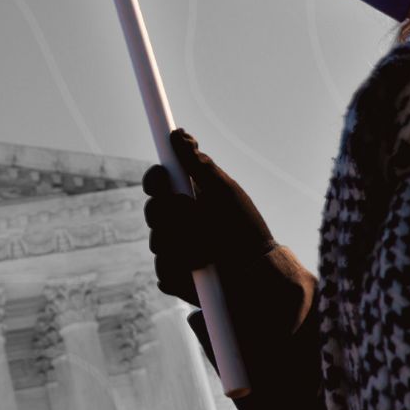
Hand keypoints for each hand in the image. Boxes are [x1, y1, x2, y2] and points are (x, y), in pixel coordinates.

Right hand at [142, 128, 274, 304]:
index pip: (157, 183)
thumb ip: (199, 164)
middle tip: (196, 218)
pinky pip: (163, 271)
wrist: (258, 273)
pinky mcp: (174, 277)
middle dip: (173, 216)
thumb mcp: (224, 192)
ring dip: (185, 244)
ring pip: (157, 242)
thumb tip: (179, 133)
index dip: (155, 180)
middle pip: (152, 211)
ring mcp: (173, 250)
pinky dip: (183, 269)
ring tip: (210, 249)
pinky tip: (202, 268)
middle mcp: (176, 223)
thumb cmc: (244, 228)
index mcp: (187, 198)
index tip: (164, 180)